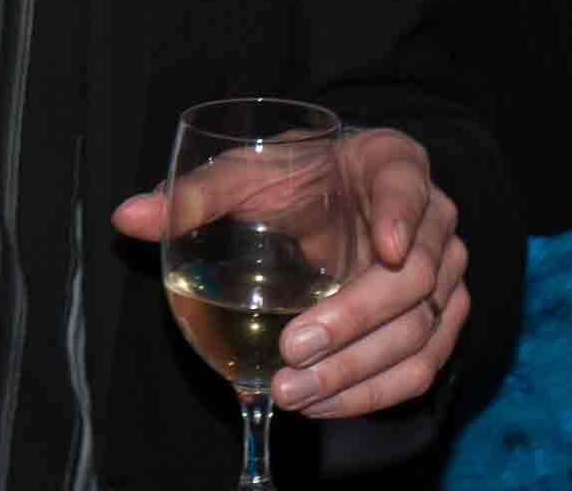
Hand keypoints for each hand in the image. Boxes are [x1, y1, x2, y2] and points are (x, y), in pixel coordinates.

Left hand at [111, 126, 468, 416]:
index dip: (403, 216)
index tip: (384, 247)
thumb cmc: (300, 176)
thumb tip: (128, 216)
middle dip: (353, 321)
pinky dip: (372, 393)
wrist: (341, 194)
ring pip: (418, 333)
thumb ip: (196, 194)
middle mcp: (434, 222)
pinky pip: (419, 369)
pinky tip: (321, 405)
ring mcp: (444, 277)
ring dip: (358, 370)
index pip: (409, 185)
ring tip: (294, 392)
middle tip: (294, 351)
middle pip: (412, 279)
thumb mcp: (250, 173)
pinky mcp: (439, 323)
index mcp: (394, 165)